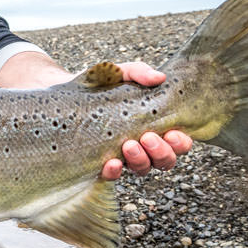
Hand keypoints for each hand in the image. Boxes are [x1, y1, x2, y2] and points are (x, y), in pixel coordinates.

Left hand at [101, 62, 193, 178]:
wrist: (67, 91)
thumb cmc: (101, 83)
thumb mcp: (121, 73)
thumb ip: (139, 72)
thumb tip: (158, 78)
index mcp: (155, 125)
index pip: (178, 142)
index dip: (180, 143)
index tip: (172, 132)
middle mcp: (143, 145)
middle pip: (165, 160)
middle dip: (161, 152)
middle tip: (147, 137)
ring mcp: (123, 156)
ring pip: (143, 169)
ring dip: (140, 160)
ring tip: (128, 144)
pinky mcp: (101, 162)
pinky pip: (113, 175)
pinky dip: (114, 172)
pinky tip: (111, 162)